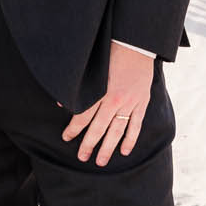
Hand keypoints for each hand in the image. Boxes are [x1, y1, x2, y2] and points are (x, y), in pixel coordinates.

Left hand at [62, 44, 154, 165]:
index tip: (66, 138)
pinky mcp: (142, 102)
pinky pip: (136, 125)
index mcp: (100, 91)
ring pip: (117, 131)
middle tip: (82, 157)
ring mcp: (130, 103)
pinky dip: (130, 139)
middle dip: (89, 144)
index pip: (83, 116)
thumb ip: (79, 87)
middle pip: (99, 128)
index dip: (74, 128)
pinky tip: (124, 151)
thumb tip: (63, 103)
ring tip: (100, 162)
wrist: (135, 44)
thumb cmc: (110, 53)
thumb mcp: (91, 68)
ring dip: (108, 147)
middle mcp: (115, 100)